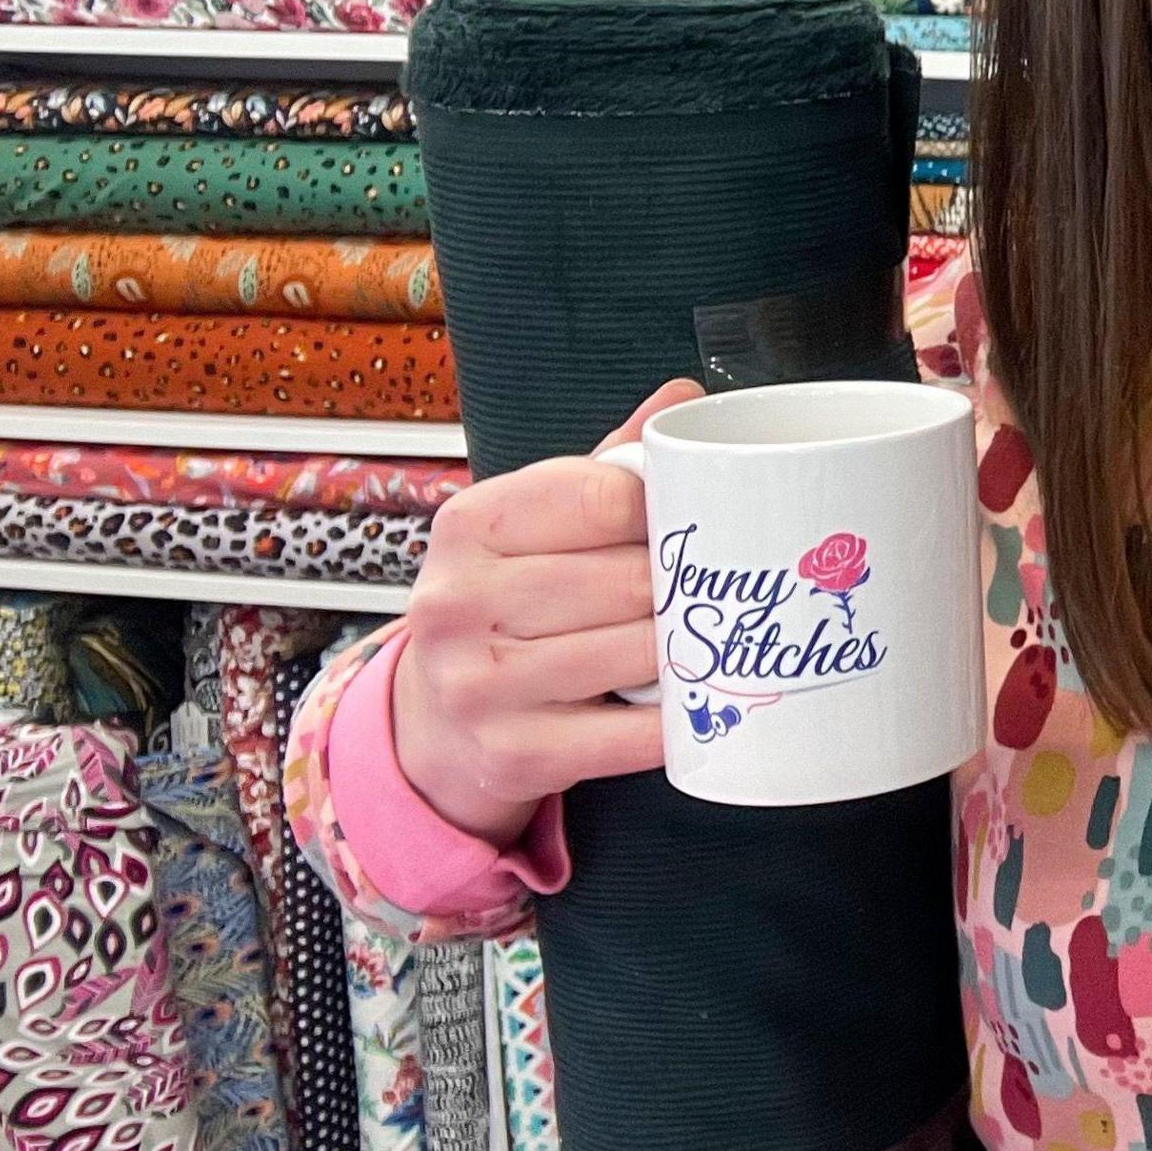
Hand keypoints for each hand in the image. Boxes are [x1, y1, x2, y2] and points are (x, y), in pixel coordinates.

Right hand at [391, 378, 698, 843]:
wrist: (436, 721)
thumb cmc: (507, 605)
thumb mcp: (535, 527)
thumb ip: (607, 467)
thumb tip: (683, 396)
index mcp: (470, 525)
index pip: (607, 497)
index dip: (667, 511)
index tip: (691, 523)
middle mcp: (460, 602)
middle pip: (633, 582)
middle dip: (686, 589)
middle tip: (715, 592)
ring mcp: (481, 684)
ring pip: (643, 653)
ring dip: (691, 650)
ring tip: (705, 640)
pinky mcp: (515, 754)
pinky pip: (639, 735)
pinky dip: (685, 720)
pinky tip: (701, 704)